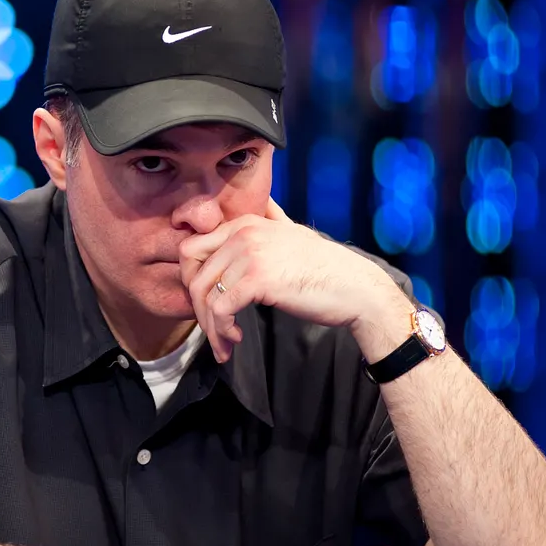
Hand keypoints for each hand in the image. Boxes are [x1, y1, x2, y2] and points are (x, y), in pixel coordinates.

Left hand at [179, 199, 403, 362]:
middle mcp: (243, 233)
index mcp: (245, 222)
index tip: (207, 304)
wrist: (354, 288)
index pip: (191, 249)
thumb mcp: (293, 232)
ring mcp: (250, 254)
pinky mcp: (258, 279)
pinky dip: (222, 330)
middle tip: (213, 329)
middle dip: (197, 307)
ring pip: (205, 295)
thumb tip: (265, 202)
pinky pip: (221, 309)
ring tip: (225, 343)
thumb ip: (273, 218)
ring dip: (210, 327)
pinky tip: (236, 339)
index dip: (192, 281)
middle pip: (192, 273)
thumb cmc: (324, 268)